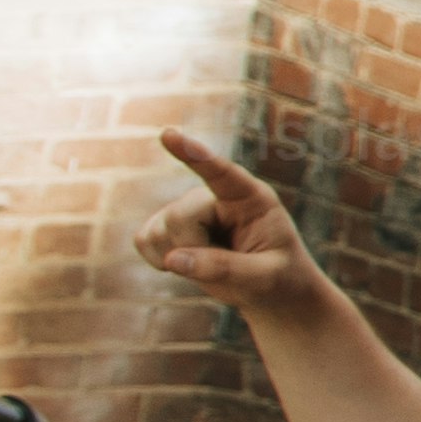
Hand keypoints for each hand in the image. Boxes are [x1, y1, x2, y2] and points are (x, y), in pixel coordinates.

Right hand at [136, 129, 328, 319]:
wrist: (266, 287)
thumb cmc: (277, 277)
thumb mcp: (264, 278)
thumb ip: (225, 268)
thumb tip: (173, 260)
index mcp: (251, 199)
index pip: (221, 172)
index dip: (194, 154)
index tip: (168, 134)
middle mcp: (215, 196)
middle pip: (179, 217)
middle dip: (194, 250)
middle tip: (228, 266)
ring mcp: (188, 208)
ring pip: (157, 230)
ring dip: (178, 259)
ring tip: (212, 263)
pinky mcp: (166, 225)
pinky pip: (143, 239)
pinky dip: (157, 259)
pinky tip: (184, 264)